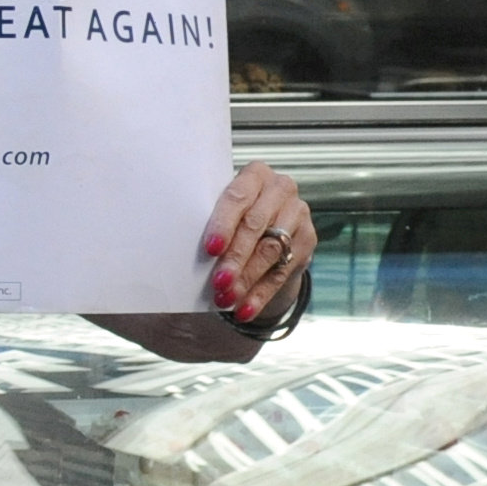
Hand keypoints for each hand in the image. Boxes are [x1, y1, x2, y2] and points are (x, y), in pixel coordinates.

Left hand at [201, 160, 310, 322]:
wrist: (266, 226)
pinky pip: (283, 271)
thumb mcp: (221, 210)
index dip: (223, 224)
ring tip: (225, 300)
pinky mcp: (308, 239)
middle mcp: (280, 189)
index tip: (210, 249)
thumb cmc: (231, 215)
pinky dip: (260, 294)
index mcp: (254, 175)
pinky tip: (244, 310)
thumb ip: (207, 221)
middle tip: (218, 283)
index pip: (237, 197)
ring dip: (247, 279)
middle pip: (255, 226)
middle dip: (235, 258)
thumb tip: (178, 248)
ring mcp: (298, 213)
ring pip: (271, 250)